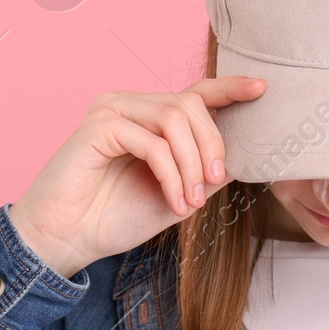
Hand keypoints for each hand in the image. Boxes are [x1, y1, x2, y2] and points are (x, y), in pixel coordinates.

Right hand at [7, 76, 265, 276]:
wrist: (66, 241)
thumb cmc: (114, 218)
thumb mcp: (177, 195)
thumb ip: (205, 173)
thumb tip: (243, 158)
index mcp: (148, 117)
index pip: (194, 94)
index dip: (229, 88)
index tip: (261, 89)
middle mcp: (130, 105)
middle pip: (191, 105)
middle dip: (212, 145)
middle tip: (214, 185)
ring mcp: (112, 111)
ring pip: (174, 119)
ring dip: (192, 164)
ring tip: (192, 201)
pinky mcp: (98, 126)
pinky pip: (151, 142)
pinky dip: (171, 175)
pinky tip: (174, 202)